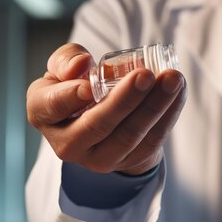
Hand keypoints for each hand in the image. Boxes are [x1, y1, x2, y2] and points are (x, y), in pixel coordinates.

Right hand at [26, 43, 186, 174]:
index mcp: (43, 114)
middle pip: (97, 125)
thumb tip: (82, 65)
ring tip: (173, 79)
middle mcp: (67, 143)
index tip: (91, 83)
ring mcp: (98, 158)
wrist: (100, 119)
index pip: (52, 106)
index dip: (70, 96)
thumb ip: (67, 59)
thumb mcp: (63, 68)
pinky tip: (178, 92)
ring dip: (155, 107)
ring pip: (129, 136)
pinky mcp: (127, 161)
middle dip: (125, 100)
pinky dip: (168, 115)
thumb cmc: (76, 86)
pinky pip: (151, 141)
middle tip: (146, 74)